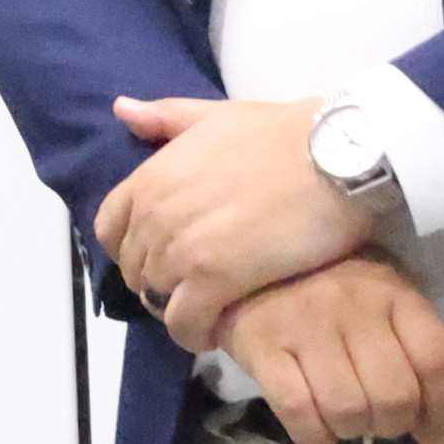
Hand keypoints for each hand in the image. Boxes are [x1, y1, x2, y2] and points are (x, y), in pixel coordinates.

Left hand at [95, 93, 377, 346]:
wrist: (333, 159)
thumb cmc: (281, 134)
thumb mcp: (214, 116)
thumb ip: (165, 119)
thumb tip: (121, 110)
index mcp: (150, 179)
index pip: (110, 228)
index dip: (130, 247)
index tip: (160, 257)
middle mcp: (154, 217)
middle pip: (134, 269)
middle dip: (157, 281)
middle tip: (191, 288)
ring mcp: (180, 250)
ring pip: (156, 299)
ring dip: (176, 309)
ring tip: (208, 309)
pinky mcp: (214, 281)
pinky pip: (185, 323)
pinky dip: (195, 333)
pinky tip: (218, 331)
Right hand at [210, 254, 443, 443]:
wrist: (248, 257)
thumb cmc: (331, 285)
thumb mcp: (383, 298)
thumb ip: (412, 348)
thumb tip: (436, 426)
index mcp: (392, 292)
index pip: (438, 360)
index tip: (438, 437)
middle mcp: (351, 303)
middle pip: (394, 395)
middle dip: (393, 426)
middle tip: (381, 424)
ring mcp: (302, 322)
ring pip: (347, 408)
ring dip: (353, 431)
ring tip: (348, 424)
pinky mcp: (258, 342)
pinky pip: (296, 409)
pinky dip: (314, 436)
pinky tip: (319, 436)